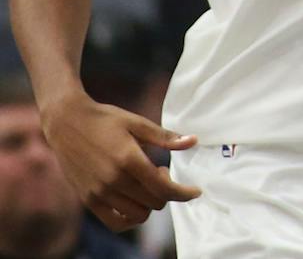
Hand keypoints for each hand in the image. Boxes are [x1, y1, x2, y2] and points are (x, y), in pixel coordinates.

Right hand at [42, 91, 198, 230]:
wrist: (66, 122)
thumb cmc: (105, 119)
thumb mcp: (138, 123)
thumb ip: (165, 137)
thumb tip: (193, 141)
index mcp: (129, 159)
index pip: (164, 188)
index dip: (184, 193)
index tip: (195, 191)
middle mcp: (113, 180)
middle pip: (154, 203)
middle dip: (167, 192)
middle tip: (161, 172)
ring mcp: (98, 192)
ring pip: (137, 215)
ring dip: (150, 204)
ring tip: (145, 183)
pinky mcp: (88, 199)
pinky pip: (115, 223)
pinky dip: (130, 219)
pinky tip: (134, 201)